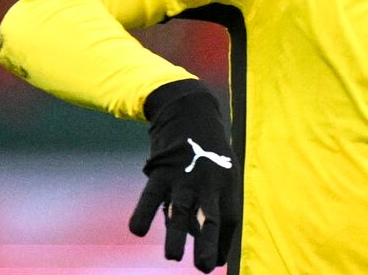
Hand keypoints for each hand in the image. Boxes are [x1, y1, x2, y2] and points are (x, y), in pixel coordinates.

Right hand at [129, 79, 238, 271]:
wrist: (190, 109)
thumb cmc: (206, 150)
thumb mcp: (218, 172)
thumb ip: (208, 205)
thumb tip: (199, 239)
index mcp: (227, 183)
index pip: (230, 219)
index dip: (223, 243)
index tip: (214, 264)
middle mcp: (209, 181)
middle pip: (212, 217)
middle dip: (208, 243)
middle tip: (204, 267)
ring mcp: (186, 176)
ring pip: (181, 209)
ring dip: (177, 235)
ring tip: (173, 257)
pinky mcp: (163, 169)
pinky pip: (151, 195)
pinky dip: (143, 212)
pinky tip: (138, 230)